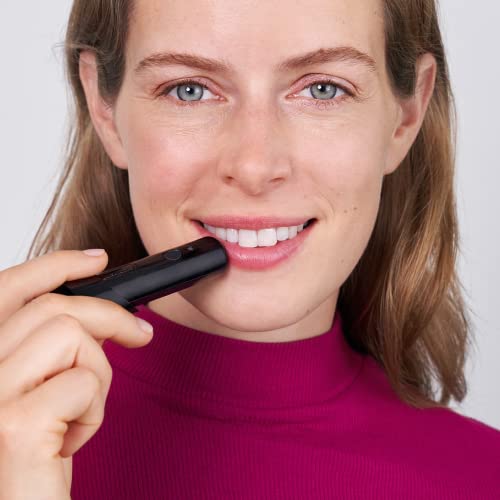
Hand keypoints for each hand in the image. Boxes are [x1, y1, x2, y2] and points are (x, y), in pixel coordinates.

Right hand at [0, 249, 152, 499]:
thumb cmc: (31, 459)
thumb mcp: (37, 391)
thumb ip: (52, 350)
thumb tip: (96, 313)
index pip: (8, 289)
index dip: (55, 264)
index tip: (97, 258)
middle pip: (55, 309)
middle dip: (110, 317)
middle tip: (139, 334)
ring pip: (73, 336)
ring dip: (97, 374)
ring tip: (81, 411)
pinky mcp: (16, 426)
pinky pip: (84, 382)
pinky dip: (94, 410)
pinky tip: (71, 440)